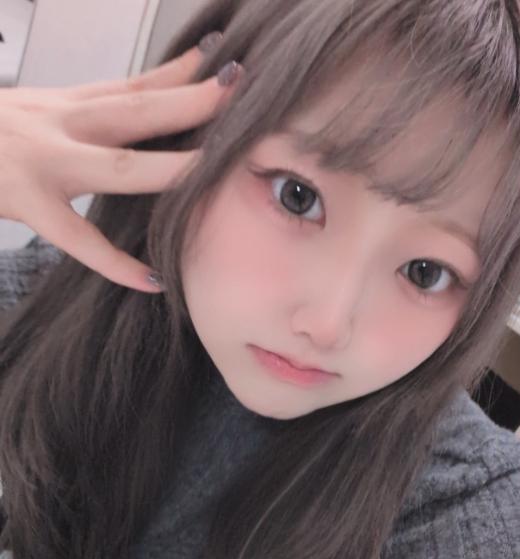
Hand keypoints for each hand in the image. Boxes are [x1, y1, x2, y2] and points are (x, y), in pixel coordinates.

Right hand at [0, 43, 239, 292]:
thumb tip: (127, 110)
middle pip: (137, 109)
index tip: (222, 61)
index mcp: (62, 104)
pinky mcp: (24, 199)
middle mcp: (59, 123)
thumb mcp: (32, 109)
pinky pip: (78, 238)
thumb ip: (79, 112)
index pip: (132, 85)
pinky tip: (149, 279)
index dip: (180, 73)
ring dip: (169, 167)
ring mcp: (43, 162)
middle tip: (239, 92)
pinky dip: (114, 262)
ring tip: (212, 172)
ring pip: (119, 164)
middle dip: (190, 100)